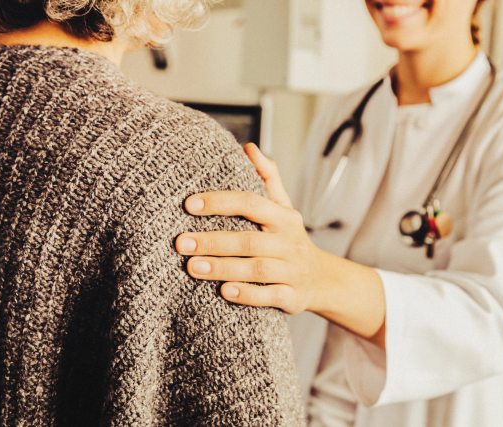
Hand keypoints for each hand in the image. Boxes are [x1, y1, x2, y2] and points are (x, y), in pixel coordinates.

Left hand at [175, 144, 385, 342]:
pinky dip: (248, 295)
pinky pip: (270, 297)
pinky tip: (224, 291)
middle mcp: (289, 242)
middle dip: (214, 241)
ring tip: (192, 267)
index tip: (189, 204)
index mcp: (284, 217)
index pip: (251, 204)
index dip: (220, 202)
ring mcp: (292, 271)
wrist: (321, 279)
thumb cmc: (289, 238)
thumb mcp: (283, 208)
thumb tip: (248, 147)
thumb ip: (267, 178)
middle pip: (250, 240)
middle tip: (180, 242)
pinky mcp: (292, 297)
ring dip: (224, 268)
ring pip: (257, 270)